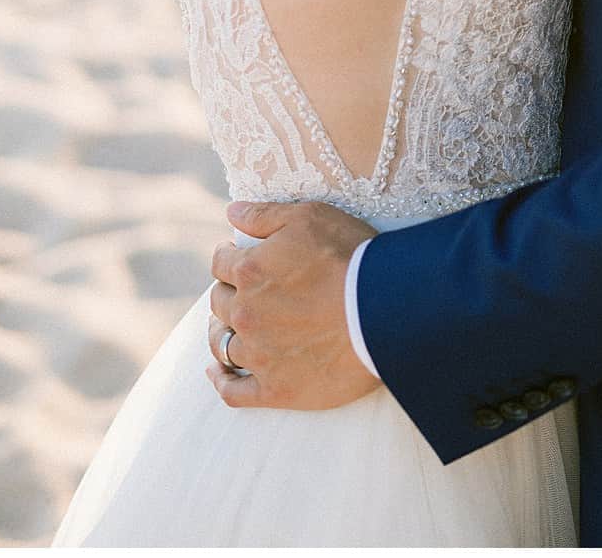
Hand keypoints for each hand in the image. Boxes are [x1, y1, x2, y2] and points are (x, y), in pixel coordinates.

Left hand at [206, 200, 376, 409]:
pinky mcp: (275, 388)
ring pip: (222, 343)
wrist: (383, 310)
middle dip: (228, 292)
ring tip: (230, 327)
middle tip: (243, 291)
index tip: (236, 257)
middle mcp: (246, 313)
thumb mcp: (308, 217)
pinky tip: (217, 372)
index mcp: (249, 270)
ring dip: (222, 332)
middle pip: (220, 302)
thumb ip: (264, 215)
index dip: (228, 257)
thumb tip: (232, 212)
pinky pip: (233, 390)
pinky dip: (221, 380)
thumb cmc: (350, 256)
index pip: (221, 263)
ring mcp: (258, 354)